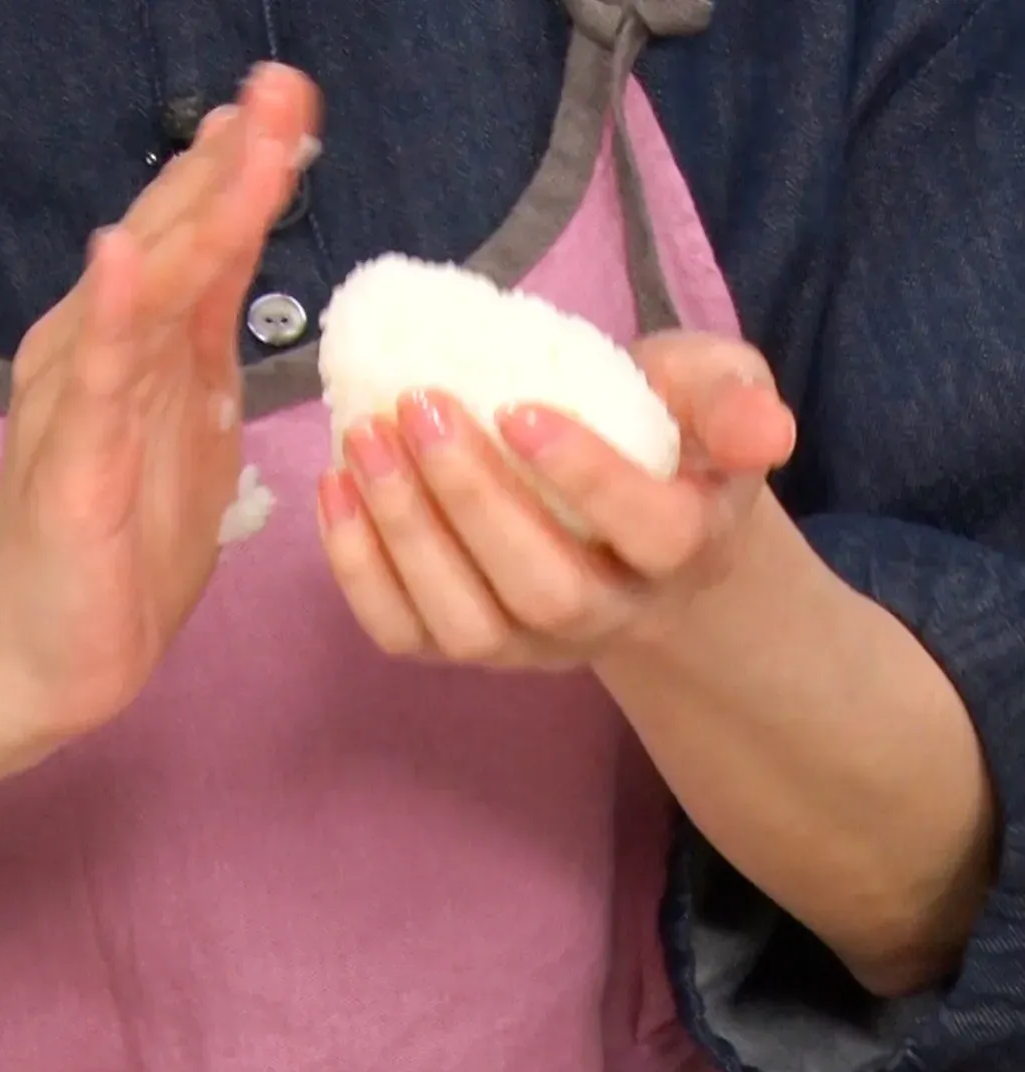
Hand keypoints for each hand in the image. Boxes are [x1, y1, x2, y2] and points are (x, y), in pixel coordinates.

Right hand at [0, 64, 320, 778]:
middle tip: (283, 89)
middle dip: (234, 165)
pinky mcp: (72, 463)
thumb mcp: (191, 446)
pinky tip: (128, 256)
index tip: (296, 114)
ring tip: (244, 136)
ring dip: (194, 212)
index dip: (249, 181)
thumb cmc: (127, 552)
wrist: (59, 653)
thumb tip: (239, 309)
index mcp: (152, 359)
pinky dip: (114, 314)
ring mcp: (85, 403)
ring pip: (146, 292)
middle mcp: (111, 359)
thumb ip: (206, 373)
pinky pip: (95, 381)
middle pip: (178, 245)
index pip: (206, 253)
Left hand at [319, 332, 795, 667]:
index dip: (588, 477)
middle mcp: (614, 615)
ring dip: (407, 536)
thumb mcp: (713, 395)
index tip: (517, 406)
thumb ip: (732, 400)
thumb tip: (767, 432)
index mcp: (685, 547)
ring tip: (364, 442)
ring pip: (470, 626)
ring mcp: (535, 645)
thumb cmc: (666, 440)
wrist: (625, 519)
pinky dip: (360, 572)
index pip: (653, 532)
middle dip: (473, 501)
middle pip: (547, 591)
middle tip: (418, 408)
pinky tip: (336, 489)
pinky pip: (409, 636)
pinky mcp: (470, 644)